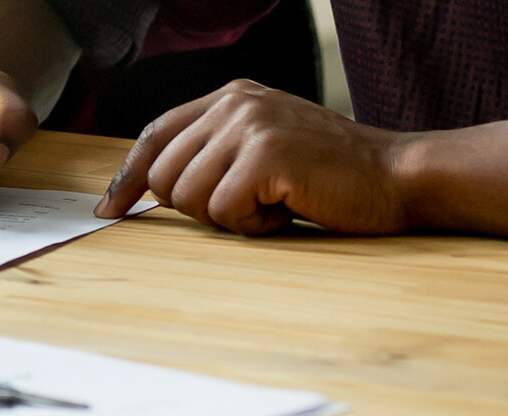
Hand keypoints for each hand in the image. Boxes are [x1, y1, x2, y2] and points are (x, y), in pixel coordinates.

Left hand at [94, 79, 414, 235]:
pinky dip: (253, 226)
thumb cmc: (330, 175)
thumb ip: (214, 153)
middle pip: (163, 175)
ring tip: (273, 204)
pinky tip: (287, 210)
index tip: (109, 208)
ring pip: (187, 197)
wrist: (398, 175)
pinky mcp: (266, 154)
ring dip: (229, 218)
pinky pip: (223, 211)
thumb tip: (148, 189)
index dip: (128, 176)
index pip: (155, 134)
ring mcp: (250, 125)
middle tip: (247, 206)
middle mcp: (235, 103)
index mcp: (230, 96)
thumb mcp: (263, 146)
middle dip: (194, 207)